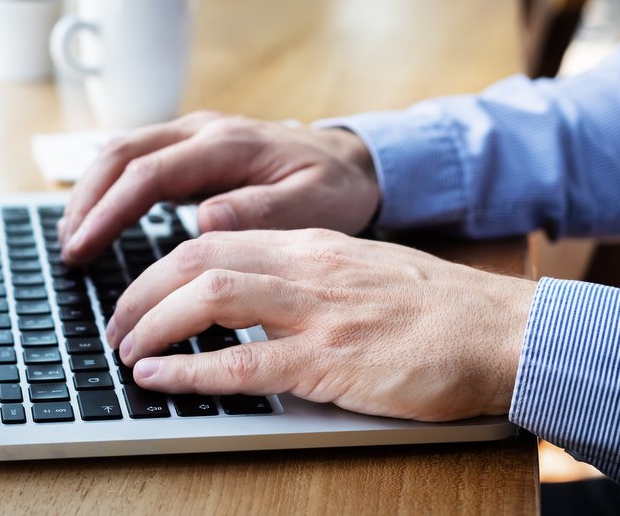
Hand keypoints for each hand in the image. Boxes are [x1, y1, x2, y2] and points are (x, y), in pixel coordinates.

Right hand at [59, 111, 379, 264]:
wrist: (353, 161)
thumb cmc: (334, 188)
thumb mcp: (313, 206)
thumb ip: (261, 211)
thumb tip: (205, 219)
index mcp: (226, 145)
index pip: (148, 172)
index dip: (109, 210)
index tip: (83, 245)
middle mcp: (201, 130)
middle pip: (120, 154)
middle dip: (85, 200)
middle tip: (67, 248)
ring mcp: (193, 134)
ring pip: (120, 150)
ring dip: (89, 191)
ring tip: (71, 237)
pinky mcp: (190, 147)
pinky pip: (135, 157)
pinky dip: (107, 184)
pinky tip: (93, 214)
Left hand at [106, 229, 536, 420]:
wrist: (503, 331)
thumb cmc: (437, 310)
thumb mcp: (360, 272)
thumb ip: (305, 277)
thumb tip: (248, 296)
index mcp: (311, 246)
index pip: (213, 239)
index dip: (161, 266)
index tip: (137, 292)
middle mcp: (306, 268)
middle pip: (196, 260)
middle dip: (141, 291)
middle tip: (116, 324)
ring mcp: (318, 313)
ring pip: (209, 299)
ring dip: (153, 324)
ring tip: (126, 350)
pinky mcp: (333, 362)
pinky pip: (245, 364)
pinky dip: (190, 370)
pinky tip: (159, 379)